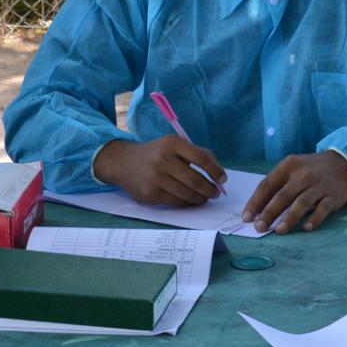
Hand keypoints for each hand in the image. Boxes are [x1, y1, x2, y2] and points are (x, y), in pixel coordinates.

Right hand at [92, 135, 224, 205]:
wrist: (124, 162)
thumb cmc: (156, 153)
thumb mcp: (174, 145)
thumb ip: (197, 154)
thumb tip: (219, 175)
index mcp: (172, 143)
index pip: (202, 158)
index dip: (216, 171)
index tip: (222, 179)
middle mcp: (162, 159)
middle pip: (196, 180)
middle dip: (210, 189)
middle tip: (215, 193)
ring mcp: (154, 177)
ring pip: (187, 194)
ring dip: (200, 198)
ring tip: (204, 197)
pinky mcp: (149, 193)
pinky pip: (175, 202)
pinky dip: (187, 203)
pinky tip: (190, 200)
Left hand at [243, 151, 346, 233]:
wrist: (342, 163)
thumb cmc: (310, 170)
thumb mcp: (292, 169)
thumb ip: (277, 186)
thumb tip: (258, 210)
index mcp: (287, 166)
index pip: (267, 185)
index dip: (256, 202)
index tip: (247, 217)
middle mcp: (302, 174)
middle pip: (282, 195)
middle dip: (269, 213)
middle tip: (259, 227)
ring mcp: (318, 185)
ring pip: (301, 202)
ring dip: (289, 218)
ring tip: (279, 231)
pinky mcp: (333, 195)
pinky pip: (323, 209)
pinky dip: (314, 219)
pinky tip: (306, 228)